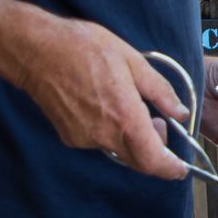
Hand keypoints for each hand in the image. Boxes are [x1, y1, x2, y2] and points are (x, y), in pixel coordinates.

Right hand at [16, 16, 188, 178]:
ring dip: (130, 138)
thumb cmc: (84, 48)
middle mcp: (105, 135)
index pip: (153, 161)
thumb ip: (160, 91)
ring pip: (118, 150)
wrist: (37, 51)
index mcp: (126, 117)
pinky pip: (98, 142)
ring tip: (126, 105)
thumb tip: (180, 112)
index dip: (170, 169)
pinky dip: (108, 132)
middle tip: (156, 121)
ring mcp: (85, 139)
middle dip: (153, 149)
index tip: (180, 168)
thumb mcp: (132, 60)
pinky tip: (102, 105)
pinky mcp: (69, 137)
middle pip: (138, 160)